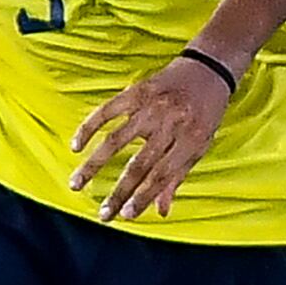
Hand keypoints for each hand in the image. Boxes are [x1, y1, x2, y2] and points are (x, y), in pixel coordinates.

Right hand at [69, 54, 233, 221]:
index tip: (126, 215)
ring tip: (76, 184)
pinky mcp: (136, 92)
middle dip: (119, 192)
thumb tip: (161, 212)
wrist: (208, 69)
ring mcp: (150, 107)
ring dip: (93, 164)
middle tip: (102, 214)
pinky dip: (89, 127)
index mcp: (189, 141)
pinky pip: (107, 111)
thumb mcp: (201, 146)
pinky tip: (76, 146)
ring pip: (116, 140)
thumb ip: (178, 177)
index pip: (162, 175)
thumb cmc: (206, 112)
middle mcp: (169, 124)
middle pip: (139, 165)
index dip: (143, 197)